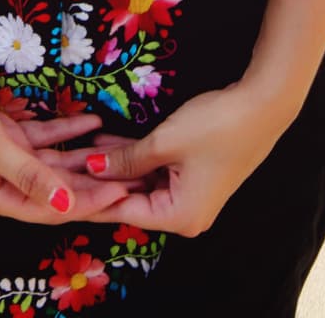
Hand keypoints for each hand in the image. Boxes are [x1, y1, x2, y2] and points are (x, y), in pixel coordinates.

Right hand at [0, 57, 131, 225]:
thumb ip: (29, 175)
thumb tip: (66, 202)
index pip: (55, 207)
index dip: (91, 202)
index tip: (124, 191)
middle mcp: (5, 183)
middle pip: (60, 189)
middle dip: (96, 183)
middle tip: (134, 174)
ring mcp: (6, 158)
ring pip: (56, 164)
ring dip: (86, 157)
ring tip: (121, 149)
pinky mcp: (5, 135)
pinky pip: (44, 138)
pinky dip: (67, 130)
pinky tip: (92, 120)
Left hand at [54, 80, 290, 236]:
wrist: (263, 106)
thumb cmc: (216, 126)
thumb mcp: (164, 142)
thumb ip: (126, 159)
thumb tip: (93, 169)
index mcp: (180, 218)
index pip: (122, 209)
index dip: (90, 195)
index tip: (60, 187)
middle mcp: (186, 216)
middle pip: (131, 198)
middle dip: (99, 179)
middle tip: (64, 164)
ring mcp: (191, 197)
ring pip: (142, 183)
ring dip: (115, 166)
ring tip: (77, 150)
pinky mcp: (194, 177)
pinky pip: (156, 172)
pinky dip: (135, 159)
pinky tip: (106, 144)